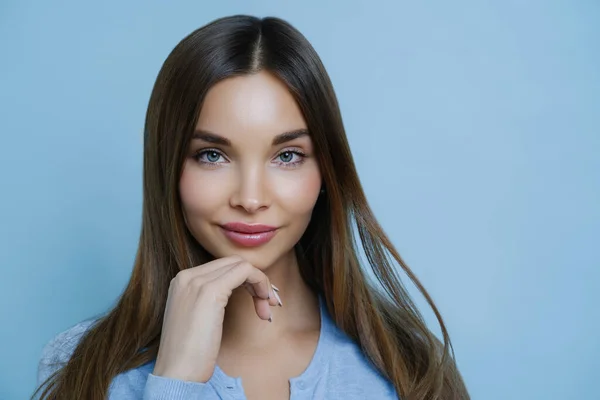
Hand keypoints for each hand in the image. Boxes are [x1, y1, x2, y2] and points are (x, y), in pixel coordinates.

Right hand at [152, 255, 280, 382]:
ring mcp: (197, 281)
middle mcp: (187, 276)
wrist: (176, 373)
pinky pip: (245, 272)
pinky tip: (264, 305)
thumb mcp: (197, 318)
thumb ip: (209, 301)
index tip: (260, 300)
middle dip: (256, 280)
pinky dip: (261, 283)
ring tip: (267, 309)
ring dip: (261, 284)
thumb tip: (235, 291)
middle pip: (233, 263)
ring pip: (241, 265)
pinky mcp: (211, 291)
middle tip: (268, 304)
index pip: (222, 267)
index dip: (246, 280)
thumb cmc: (189, 355)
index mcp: (182, 281)